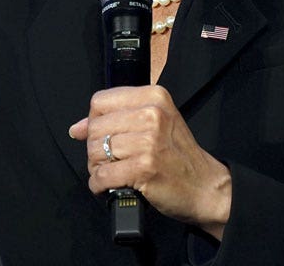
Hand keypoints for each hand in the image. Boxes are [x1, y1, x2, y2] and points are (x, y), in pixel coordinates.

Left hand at [69, 85, 231, 239]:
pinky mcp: (144, 168)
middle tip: (108, 160)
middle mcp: (152, 114)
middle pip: (95, 127)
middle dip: (95, 149)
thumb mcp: (156, 124)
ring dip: (97, 168)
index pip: (100, 101)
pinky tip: (108, 187)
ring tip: (111, 173)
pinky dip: (99, 185)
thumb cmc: (179, 156)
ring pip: (95, 151)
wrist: (207, 187)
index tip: (103, 135)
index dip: (94, 121)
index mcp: (154, 97)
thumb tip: (76, 128)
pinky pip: (103, 175)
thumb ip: (117, 119)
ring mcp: (149, 141)